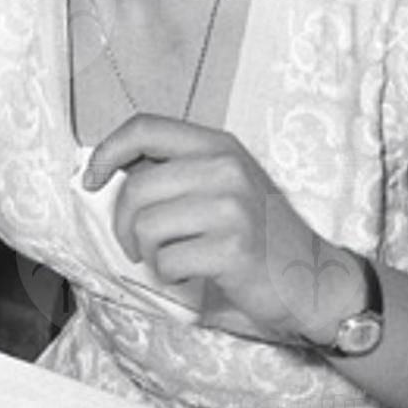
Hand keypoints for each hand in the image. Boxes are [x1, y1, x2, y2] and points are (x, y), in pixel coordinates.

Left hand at [84, 115, 353, 344]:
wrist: (316, 279)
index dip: (106, 152)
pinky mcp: (234, 248)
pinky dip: (170, 275)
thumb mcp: (224, 184)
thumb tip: (109, 168)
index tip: (90, 180)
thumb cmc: (259, 234)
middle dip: (124, 224)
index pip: (144, 128)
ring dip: (149, 253)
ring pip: (146, 226)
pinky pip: (167, 261)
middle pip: (136, 187)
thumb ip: (176, 170)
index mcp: (218, 145)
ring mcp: (232, 208)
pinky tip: (194, 274)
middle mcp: (226, 168)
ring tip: (175, 258)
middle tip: (137, 244)